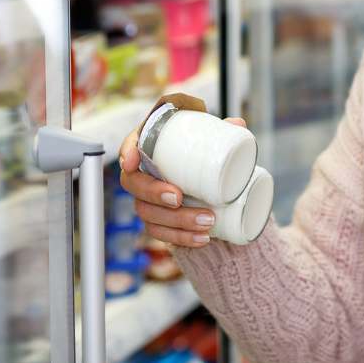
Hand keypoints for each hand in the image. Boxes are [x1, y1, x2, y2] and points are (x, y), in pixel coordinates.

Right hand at [118, 116, 249, 247]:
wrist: (207, 181)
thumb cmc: (201, 154)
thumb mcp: (211, 140)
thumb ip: (223, 131)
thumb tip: (237, 123)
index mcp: (151, 146)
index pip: (131, 144)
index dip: (126, 152)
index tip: (132, 162)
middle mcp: (143, 173)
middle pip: (134, 184)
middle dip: (153, 193)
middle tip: (178, 198)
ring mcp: (147, 199)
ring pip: (148, 213)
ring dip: (176, 221)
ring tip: (206, 220)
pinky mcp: (158, 220)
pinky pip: (161, 233)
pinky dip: (182, 238)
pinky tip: (201, 239)